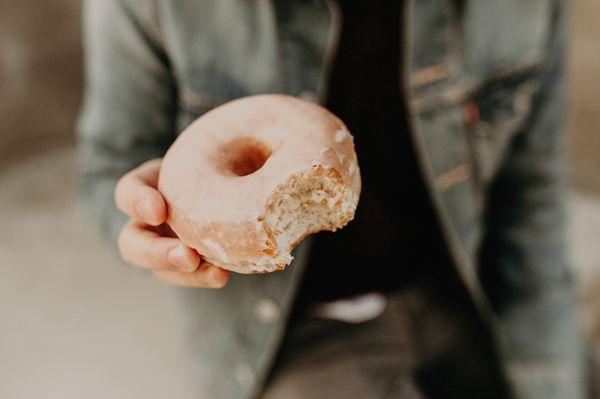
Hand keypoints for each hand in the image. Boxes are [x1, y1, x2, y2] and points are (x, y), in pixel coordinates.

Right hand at [114, 159, 228, 287]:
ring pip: (161, 270)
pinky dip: (207, 276)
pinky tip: (224, 274)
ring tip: (217, 275)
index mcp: (144, 188)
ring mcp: (165, 246)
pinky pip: (190, 276)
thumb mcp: (205, 153)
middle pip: (133, 244)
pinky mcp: (186, 264)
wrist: (223, 177)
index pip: (128, 192)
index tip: (158, 210)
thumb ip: (213, 153)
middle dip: (158, 254)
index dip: (138, 202)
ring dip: (188, 275)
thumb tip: (258, 145)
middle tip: (187, 256)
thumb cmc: (210, 161)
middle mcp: (147, 222)